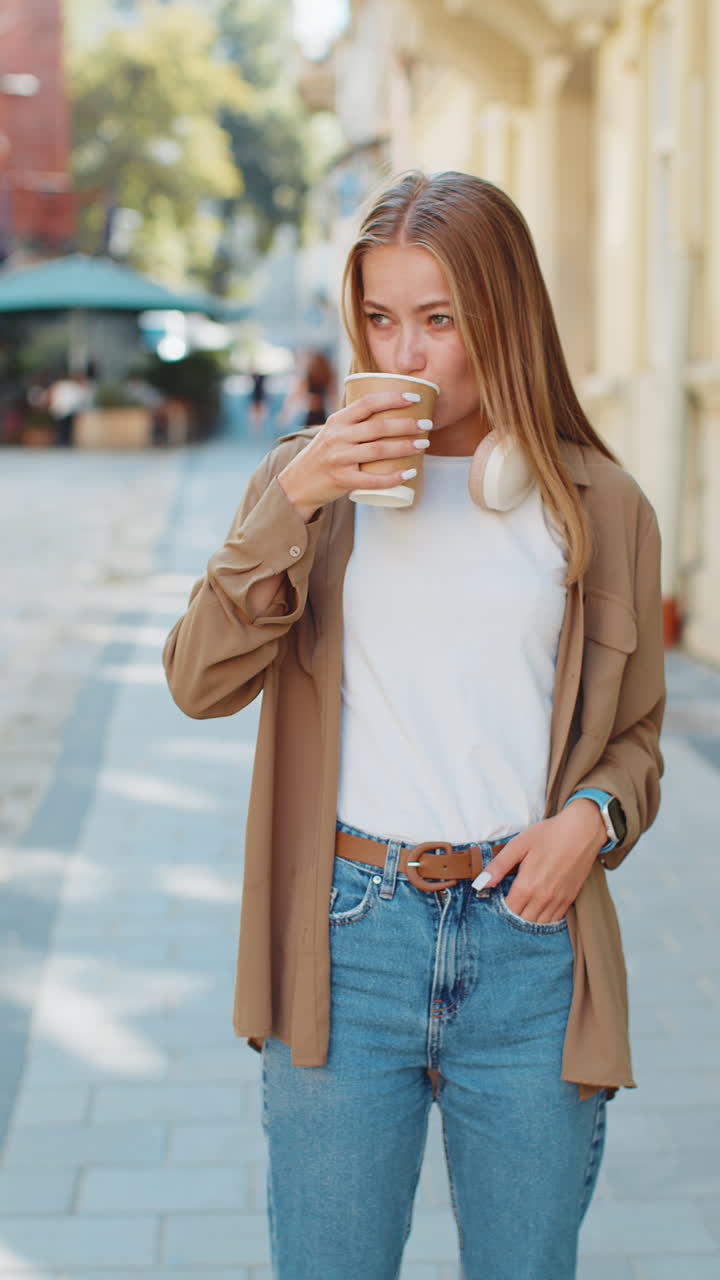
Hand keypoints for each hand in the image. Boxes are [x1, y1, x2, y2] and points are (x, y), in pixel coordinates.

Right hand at [277, 391, 428, 520]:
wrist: (297, 483)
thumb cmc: (323, 455)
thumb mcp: (332, 431)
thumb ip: (355, 421)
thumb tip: (390, 409)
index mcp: (337, 420)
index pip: (367, 403)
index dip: (393, 398)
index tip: (415, 399)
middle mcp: (337, 438)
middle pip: (378, 427)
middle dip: (407, 424)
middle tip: (427, 425)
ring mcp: (339, 459)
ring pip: (379, 451)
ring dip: (405, 447)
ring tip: (423, 444)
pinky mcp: (342, 480)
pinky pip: (372, 480)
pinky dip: (393, 477)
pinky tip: (409, 473)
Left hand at [478, 800, 607, 923]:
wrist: (582, 831)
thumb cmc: (549, 834)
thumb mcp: (518, 845)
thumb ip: (498, 866)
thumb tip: (480, 883)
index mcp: (527, 885)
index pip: (509, 910)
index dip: (501, 908)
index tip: (498, 898)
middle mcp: (543, 897)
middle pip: (523, 920)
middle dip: (514, 915)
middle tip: (510, 902)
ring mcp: (558, 900)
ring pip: (539, 923)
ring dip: (529, 918)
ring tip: (523, 905)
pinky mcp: (570, 898)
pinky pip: (555, 919)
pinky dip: (545, 917)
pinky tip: (539, 906)